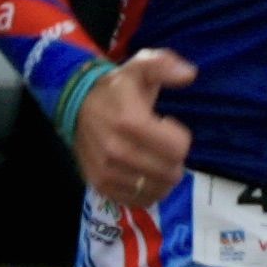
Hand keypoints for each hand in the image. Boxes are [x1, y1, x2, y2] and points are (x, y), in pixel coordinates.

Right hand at [74, 49, 197, 210]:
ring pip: (157, 189)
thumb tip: (189, 75)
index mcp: (130, 121)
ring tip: (153, 159)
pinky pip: (139, 200)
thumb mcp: (141, 67)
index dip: (180, 137)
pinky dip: (148, 191)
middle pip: (170, 172)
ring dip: (163, 177)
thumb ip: (166, 66)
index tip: (166, 126)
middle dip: (174, 159)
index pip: (178, 148)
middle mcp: (117, 151)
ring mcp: (107, 172)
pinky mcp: (101, 186)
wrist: (77, 105)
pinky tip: (143, 174)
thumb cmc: (116, 88)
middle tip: (162, 146)